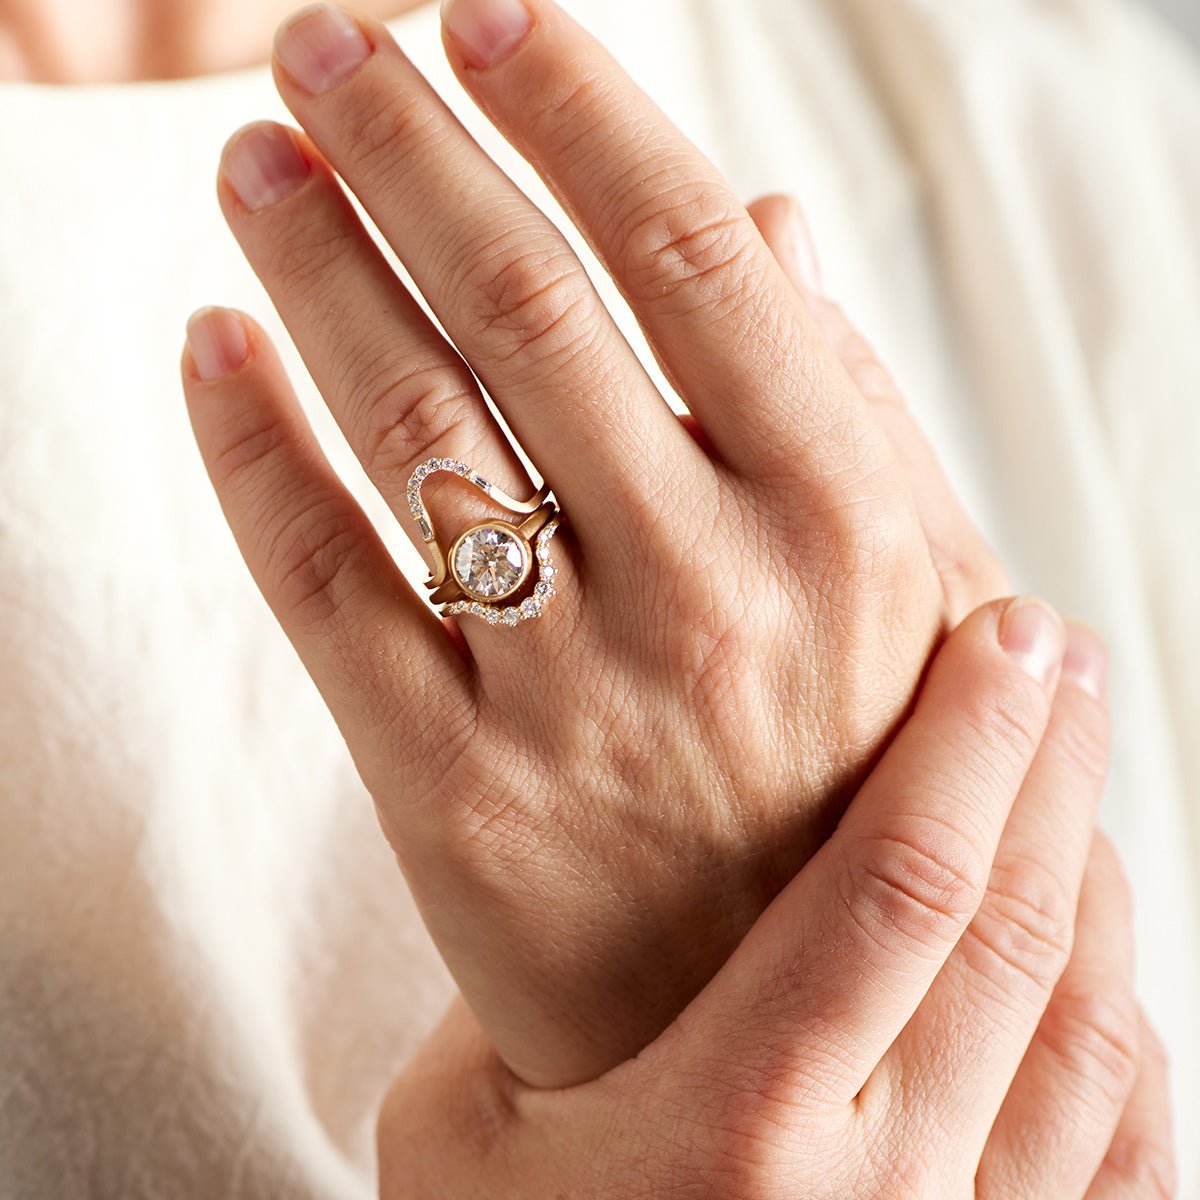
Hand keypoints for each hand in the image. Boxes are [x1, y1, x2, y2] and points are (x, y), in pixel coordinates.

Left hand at [185, 0, 987, 1087]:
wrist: (781, 1017)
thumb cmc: (852, 782)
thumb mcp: (922, 604)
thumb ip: (856, 409)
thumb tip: (765, 214)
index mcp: (848, 530)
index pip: (692, 262)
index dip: (578, 112)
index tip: (488, 17)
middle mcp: (714, 603)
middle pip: (522, 310)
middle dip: (407, 143)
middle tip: (325, 40)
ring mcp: (575, 708)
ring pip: (406, 427)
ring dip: (309, 262)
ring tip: (252, 160)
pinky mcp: (454, 803)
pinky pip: (320, 589)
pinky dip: (246, 450)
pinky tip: (208, 349)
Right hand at [376, 598, 1174, 1197]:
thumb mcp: (457, 1133)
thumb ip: (526, 989)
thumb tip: (597, 862)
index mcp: (737, 1132)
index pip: (899, 887)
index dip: (969, 743)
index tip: (1006, 636)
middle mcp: (879, 1198)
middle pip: (1015, 933)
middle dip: (1049, 768)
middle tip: (1061, 652)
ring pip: (1091, 1033)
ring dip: (1097, 880)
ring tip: (1076, 777)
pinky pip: (1125, 1158)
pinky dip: (1127, 1036)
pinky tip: (1103, 968)